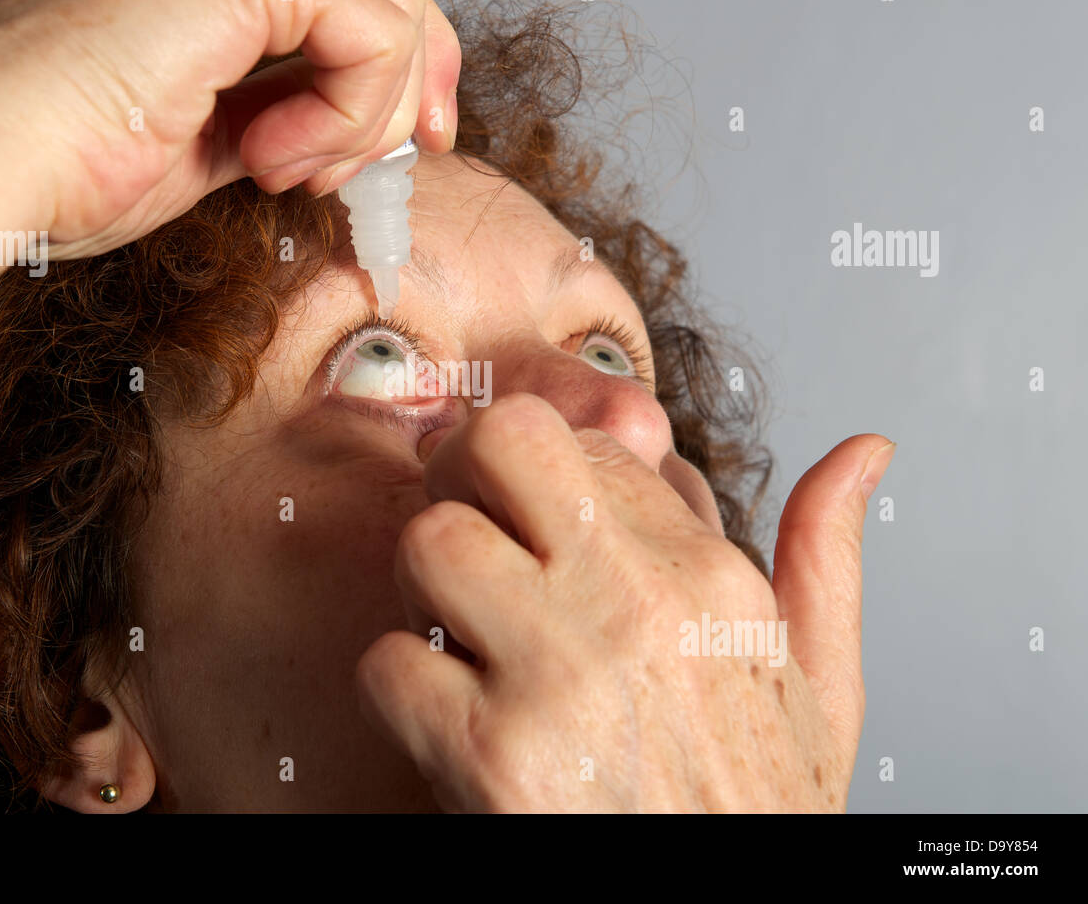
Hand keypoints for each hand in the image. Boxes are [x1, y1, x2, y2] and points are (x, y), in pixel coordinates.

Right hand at [0, 0, 459, 258]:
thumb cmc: (67, 162)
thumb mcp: (211, 132)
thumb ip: (284, 105)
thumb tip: (356, 125)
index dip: (414, 63)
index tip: (420, 142)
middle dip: (415, 88)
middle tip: (378, 169)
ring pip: (395, 4)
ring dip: (366, 116)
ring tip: (286, 168)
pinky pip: (370, 30)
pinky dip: (346, 113)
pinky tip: (271, 155)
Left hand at [356, 393, 894, 811]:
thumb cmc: (763, 810)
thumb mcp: (824, 682)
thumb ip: (825, 552)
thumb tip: (864, 453)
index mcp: (709, 578)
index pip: (589, 443)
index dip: (546, 473)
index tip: (539, 518)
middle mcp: (634, 608)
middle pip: (497, 446)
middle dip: (461, 473)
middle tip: (468, 527)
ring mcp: (558, 679)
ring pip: (429, 542)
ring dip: (423, 585)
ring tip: (458, 626)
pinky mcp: (491, 756)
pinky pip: (389, 662)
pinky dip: (400, 686)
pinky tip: (448, 712)